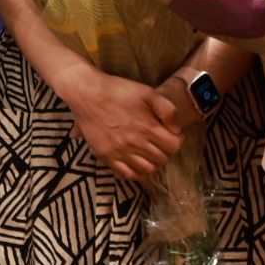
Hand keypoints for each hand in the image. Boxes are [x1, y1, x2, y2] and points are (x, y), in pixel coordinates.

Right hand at [58, 70, 180, 182]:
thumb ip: (168, 110)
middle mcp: (134, 143)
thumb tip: (177, 130)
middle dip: (166, 151)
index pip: (173, 146)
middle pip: (162, 159)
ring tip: (149, 152)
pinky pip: (126, 174)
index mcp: (147, 127)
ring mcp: (119, 152)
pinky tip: (136, 162)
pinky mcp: (106, 156)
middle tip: (160, 142)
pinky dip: (135, 172)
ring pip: (147, 170)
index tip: (172, 134)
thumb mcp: (148, 92)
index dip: (177, 140)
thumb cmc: (119, 90)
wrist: (88, 93)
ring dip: (152, 163)